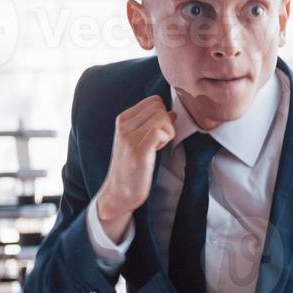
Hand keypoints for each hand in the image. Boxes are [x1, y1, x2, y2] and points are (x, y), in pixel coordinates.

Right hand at [97, 95, 176, 239]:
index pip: (154, 100)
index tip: (157, 132)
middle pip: (159, 106)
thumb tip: (172, 112)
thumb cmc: (133, 167)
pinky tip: (156, 151)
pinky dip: (166, 140)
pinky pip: (161, 131)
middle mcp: (123, 124)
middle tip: (158, 141)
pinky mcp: (137, 149)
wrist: (119, 192)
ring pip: (163, 117)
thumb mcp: (140, 140)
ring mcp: (129, 136)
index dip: (162, 115)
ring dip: (167, 133)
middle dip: (166, 122)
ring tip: (156, 147)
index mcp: (123, 119)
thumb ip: (153, 124)